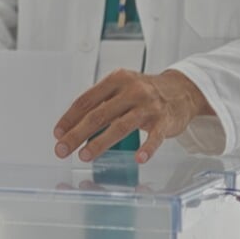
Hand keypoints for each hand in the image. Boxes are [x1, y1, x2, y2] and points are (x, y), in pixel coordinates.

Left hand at [54, 69, 212, 163]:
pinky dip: (147, 149)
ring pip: (121, 126)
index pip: (86, 100)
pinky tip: (139, 159)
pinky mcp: (164, 121)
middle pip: (98, 114)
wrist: (181, 90)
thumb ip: (100, 102)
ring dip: (100, 142)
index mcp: (117, 80)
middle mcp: (132, 90)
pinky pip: (154, 137)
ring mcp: (149, 106)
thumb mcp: (122, 87)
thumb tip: (72, 126)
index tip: (57, 134)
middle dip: (77, 134)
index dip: (69, 118)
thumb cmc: (145, 92)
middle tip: (62, 150)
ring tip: (85, 156)